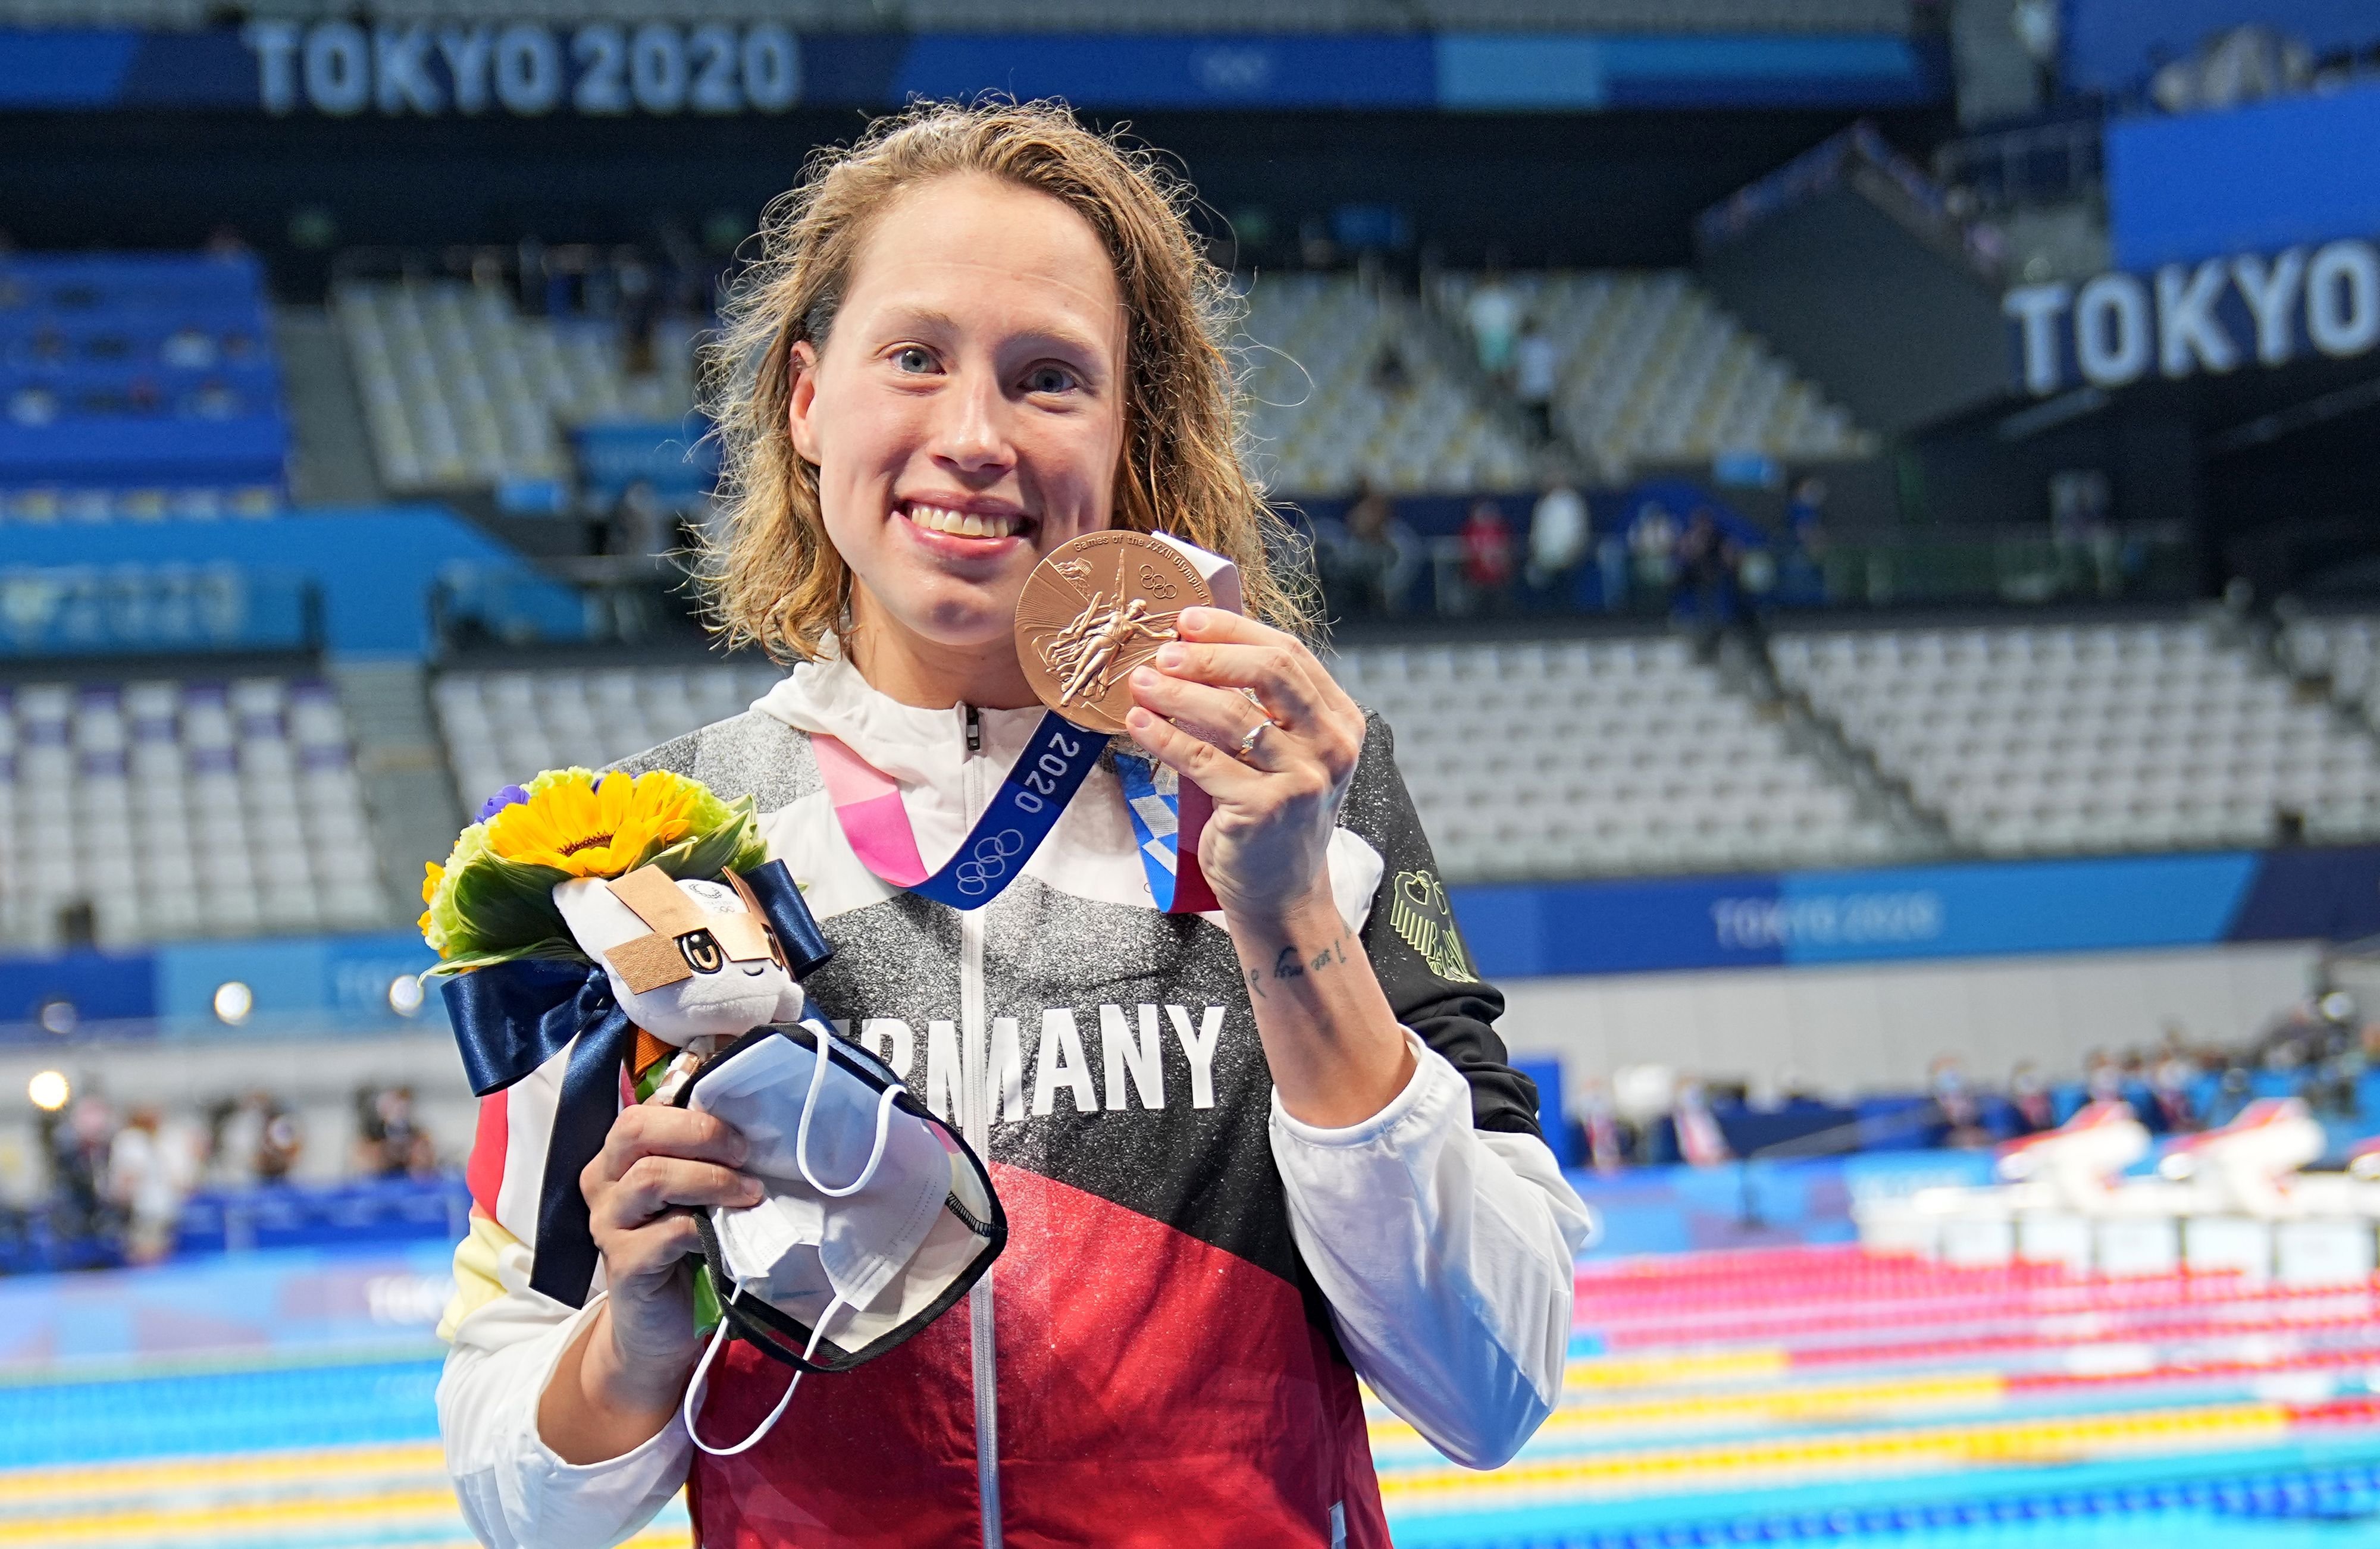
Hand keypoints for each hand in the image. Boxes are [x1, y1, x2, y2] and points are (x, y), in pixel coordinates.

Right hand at [542, 1102, 759, 1461]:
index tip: (740, 1121)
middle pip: (638, 1130)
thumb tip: (751, 1120)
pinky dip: (701, 1227)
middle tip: (742, 1151)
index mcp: (618, 1156)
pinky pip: (664, 1233)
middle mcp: (603, 1182)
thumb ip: (703, 1158)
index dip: (693, 1108)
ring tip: (748, 1192)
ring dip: (710, 1180)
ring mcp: (607, 1223)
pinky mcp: (622, 1264)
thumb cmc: (682, 1249)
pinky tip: (723, 1235)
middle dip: (700, 1132)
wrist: (659, 1326)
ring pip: (650, 1177)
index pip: (645, 1110)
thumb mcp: (693, 1193)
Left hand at [1124, 608, 1365, 922]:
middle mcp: (1331, 746)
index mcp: (1340, 720)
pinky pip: (1204, 760)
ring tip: (1141, 681)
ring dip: (1178, 692)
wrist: (1283, 893)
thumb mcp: (1285, 753)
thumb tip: (1196, 647)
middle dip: (1210, 655)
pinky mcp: (1264, 810)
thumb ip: (1262, 706)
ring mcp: (1302, 779)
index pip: (1290, 654)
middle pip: (1270, 673)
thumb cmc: (1275, 816)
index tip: (1188, 620)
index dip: (1235, 631)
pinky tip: (1139, 722)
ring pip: (1232, 714)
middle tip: (1165, 651)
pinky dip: (1165, 736)